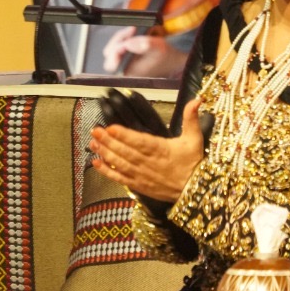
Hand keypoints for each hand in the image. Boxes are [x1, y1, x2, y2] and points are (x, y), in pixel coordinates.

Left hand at [89, 97, 205, 202]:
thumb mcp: (195, 138)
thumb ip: (191, 118)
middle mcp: (149, 162)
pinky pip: (120, 178)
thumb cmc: (193, 163)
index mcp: (161, 149)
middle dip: (109, 141)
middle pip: (125, 151)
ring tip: (92, 143)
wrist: (195, 190)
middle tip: (95, 131)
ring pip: (120, 163)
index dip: (124, 135)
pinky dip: (107, 172)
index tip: (110, 127)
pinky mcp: (138, 185)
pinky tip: (96, 163)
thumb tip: (197, 99)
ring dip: (105, 153)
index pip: (139, 141)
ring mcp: (142, 175)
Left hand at [101, 30, 190, 80]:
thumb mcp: (158, 47)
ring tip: (134, 31)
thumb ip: (144, 45)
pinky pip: (118, 46)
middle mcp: (124, 70)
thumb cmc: (166, 55)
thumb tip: (127, 44)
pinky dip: (124, 38)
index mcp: (130, 72)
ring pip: (112, 48)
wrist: (172, 59)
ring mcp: (124, 64)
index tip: (125, 41)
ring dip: (121, 37)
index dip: (114, 51)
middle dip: (119, 40)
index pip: (111, 64)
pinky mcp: (125, 58)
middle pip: (110, 54)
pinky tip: (132, 33)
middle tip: (131, 31)